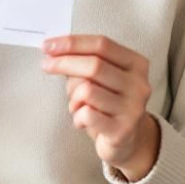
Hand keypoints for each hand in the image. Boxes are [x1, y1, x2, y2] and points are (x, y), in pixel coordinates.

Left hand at [42, 35, 158, 181]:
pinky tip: (81, 120)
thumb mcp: (102, 78)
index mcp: (136, 64)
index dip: (72, 43)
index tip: (48, 45)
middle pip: (94, 65)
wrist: (128, 140)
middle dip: (63, 63)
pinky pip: (86, 114)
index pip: (102, 45)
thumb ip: (84, 62)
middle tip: (46, 65)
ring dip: (72, 96)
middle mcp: (138, 84)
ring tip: (76, 104)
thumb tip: (53, 49)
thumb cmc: (109, 103)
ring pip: (87, 90)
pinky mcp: (122, 130)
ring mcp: (132, 108)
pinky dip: (76, 116)